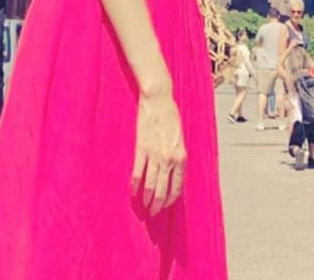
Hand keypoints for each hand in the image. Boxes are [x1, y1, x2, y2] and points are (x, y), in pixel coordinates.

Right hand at [131, 88, 185, 214]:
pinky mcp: (141, 149)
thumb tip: (173, 173)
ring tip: (145, 208)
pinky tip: (133, 192)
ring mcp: (154, 155)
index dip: (170, 199)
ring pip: (150, 185)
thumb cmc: (171, 117)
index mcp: (180, 156)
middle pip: (163, 190)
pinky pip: (137, 172)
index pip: (177, 187)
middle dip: (158, 204)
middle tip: (153, 213)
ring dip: (147, 199)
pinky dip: (134, 185)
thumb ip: (177, 156)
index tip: (165, 206)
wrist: (158, 100)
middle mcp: (168, 159)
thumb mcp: (180, 138)